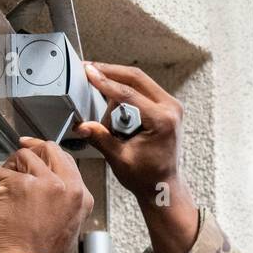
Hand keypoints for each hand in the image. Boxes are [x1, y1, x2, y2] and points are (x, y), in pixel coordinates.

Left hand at [0, 138, 93, 252]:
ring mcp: (44, 183)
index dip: (45, 152)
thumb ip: (63, 198)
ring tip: (3, 196)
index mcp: (81, 197)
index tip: (32, 149)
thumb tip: (49, 178)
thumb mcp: (66, 225)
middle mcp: (66, 187)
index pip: (65, 160)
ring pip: (20, 156)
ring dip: (6, 173)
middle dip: (26, 155)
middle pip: (46, 149)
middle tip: (12, 163)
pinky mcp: (19, 184)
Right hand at [76, 63, 190, 210]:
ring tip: (99, 93)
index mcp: (162, 121)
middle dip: (110, 72)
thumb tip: (82, 126)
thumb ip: (101, 138)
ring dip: (117, 82)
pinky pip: (143, 89)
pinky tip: (111, 96)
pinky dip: (125, 89)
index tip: (89, 73)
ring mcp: (171, 106)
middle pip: (136, 78)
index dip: (105, 82)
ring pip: (139, 81)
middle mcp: (171, 109)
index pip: (129, 94)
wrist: (163, 185)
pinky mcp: (166, 106)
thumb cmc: (146, 176)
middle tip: (89, 68)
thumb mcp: (120, 159)